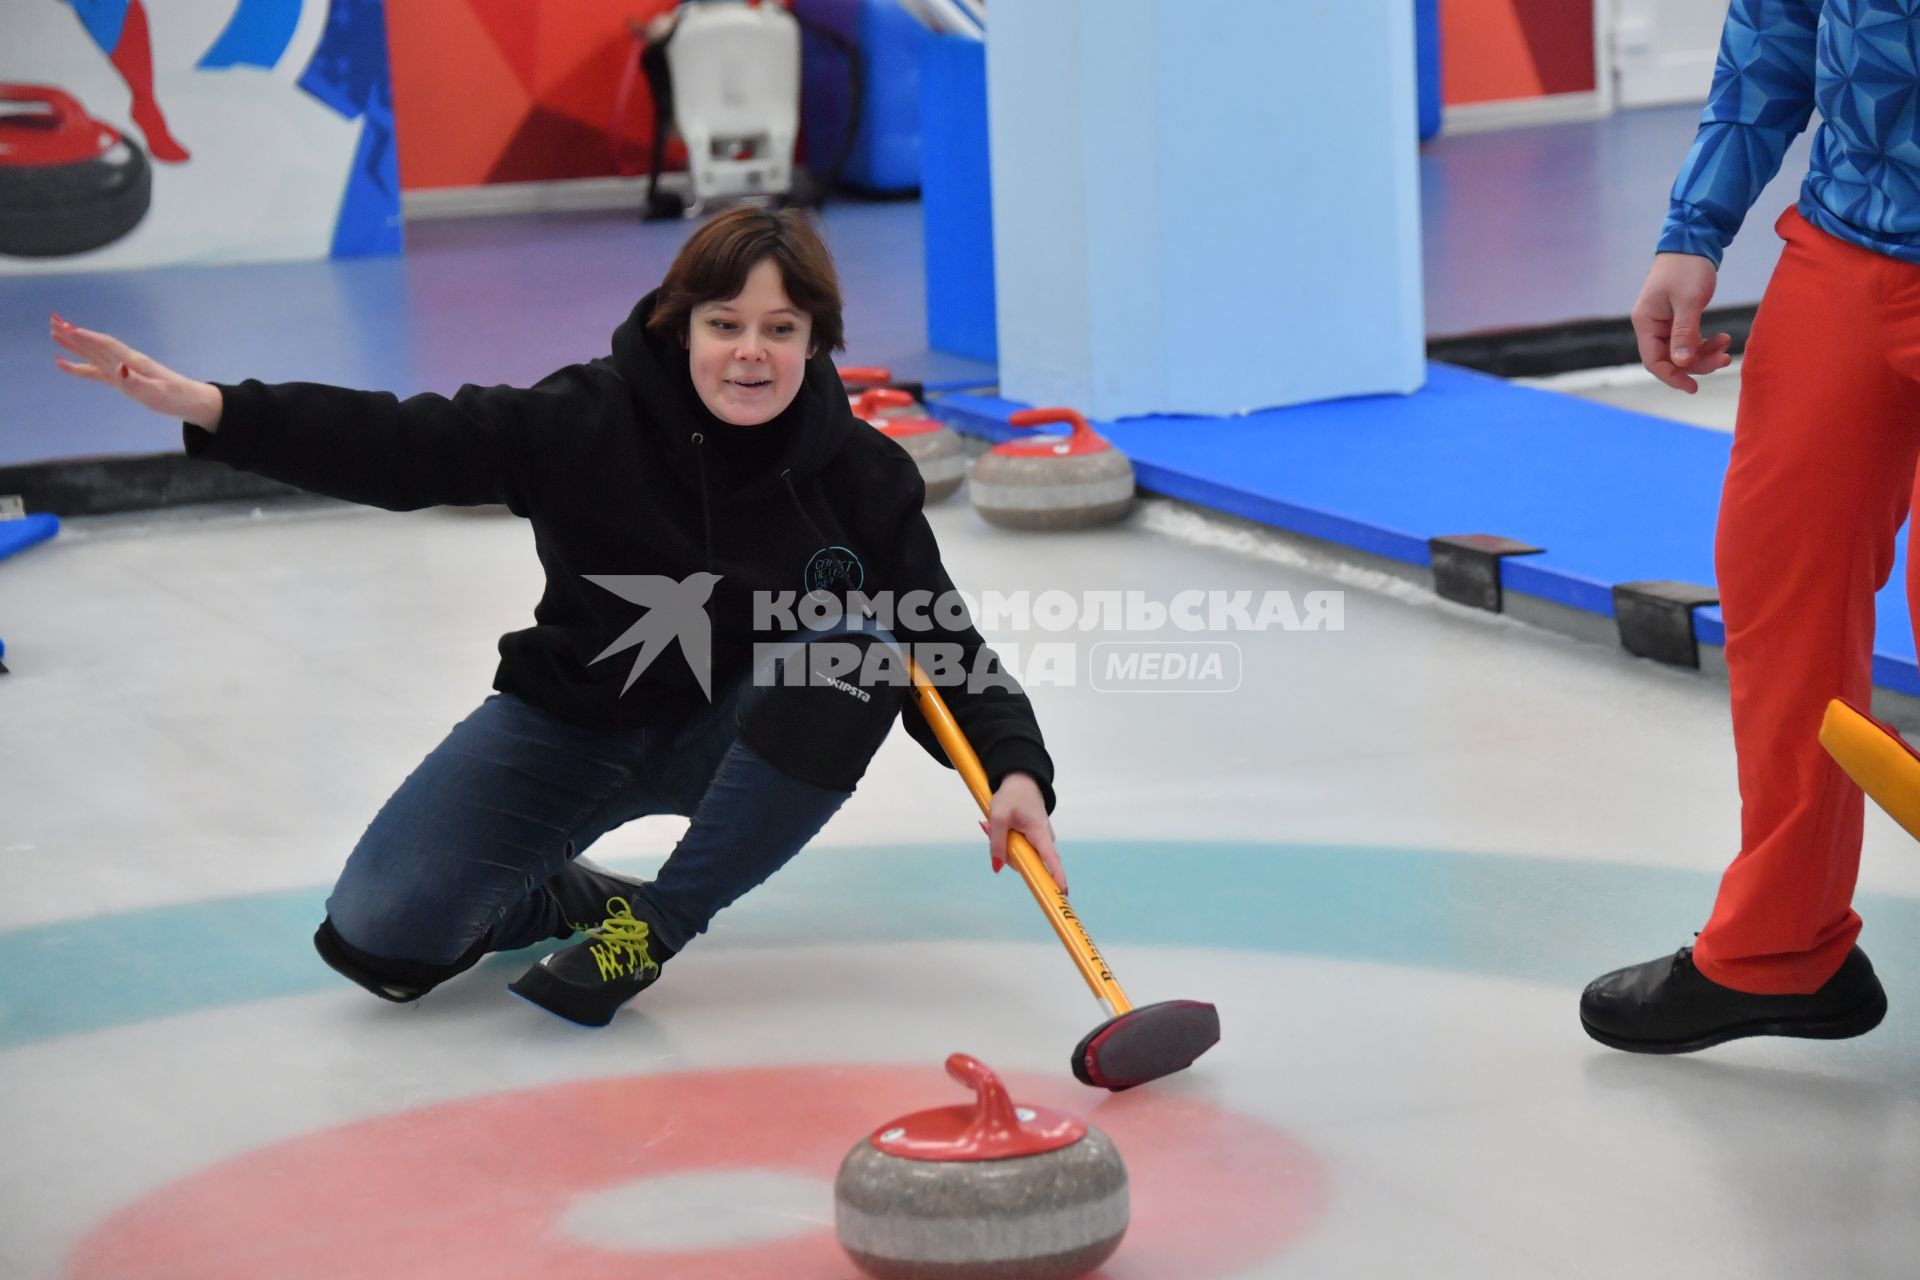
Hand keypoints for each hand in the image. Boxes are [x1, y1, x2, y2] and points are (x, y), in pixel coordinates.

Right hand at [50, 315, 222, 427]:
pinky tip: (64, 364)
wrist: (192, 402)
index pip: (107, 346)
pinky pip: (96, 370)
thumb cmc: (176, 398)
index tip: (66, 327)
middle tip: (53, 320)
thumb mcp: (157, 394)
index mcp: (135, 363)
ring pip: (94, 354)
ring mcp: (123, 370)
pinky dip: (79, 366)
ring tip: (54, 333)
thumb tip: (118, 368)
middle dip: (75, 334)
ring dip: (75, 344)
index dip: (87, 337)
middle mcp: (126, 362)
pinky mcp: (121, 379)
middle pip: (97, 344)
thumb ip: (136, 382)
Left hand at [983, 772, 1065, 894]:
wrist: (1020, 779)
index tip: (1061, 893)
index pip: (1051, 859)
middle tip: (992, 830)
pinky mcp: (1033, 837)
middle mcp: (1044, 838)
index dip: (1056, 877)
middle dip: (1009, 855)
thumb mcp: (998, 817)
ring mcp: (1039, 838)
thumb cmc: (1012, 795)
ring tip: (995, 825)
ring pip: (1022, 855)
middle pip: (1029, 861)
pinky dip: (1008, 841)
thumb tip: (997, 867)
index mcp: (1040, 833)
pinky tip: (1000, 827)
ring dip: (1006, 846)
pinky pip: (1020, 848)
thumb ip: (997, 843)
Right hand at [1630, 253, 1733, 393]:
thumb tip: (1679, 363)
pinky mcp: (1677, 318)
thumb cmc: (1687, 268)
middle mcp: (1651, 325)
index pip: (1653, 360)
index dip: (1672, 376)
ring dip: (1704, 353)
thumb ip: (1683, 333)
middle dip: (1696, 363)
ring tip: (1726, 346)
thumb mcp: (1688, 301)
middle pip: (1670, 358)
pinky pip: (1688, 340)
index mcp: (1646, 322)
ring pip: (1681, 351)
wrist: (1693, 241)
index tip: (1693, 387)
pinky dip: (1705, 343)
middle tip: (1723, 360)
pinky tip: (1722, 339)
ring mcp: (1663, 322)